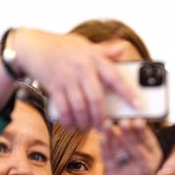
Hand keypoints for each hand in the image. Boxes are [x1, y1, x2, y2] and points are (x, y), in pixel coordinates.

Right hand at [7, 28, 135, 130]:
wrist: (35, 46)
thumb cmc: (65, 47)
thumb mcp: (86, 46)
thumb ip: (105, 51)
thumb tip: (123, 49)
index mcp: (94, 58)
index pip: (115, 77)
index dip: (128, 93)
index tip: (138, 106)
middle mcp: (82, 68)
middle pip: (96, 99)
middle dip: (101, 117)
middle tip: (105, 127)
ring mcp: (67, 78)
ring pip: (79, 107)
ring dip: (85, 122)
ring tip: (89, 128)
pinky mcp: (54, 87)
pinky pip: (63, 109)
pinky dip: (68, 121)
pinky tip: (72, 126)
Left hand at [99, 119, 160, 174]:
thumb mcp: (144, 162)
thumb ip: (138, 144)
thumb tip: (125, 121)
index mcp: (154, 157)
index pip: (148, 138)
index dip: (140, 127)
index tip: (134, 116)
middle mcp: (146, 165)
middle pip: (135, 142)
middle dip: (127, 129)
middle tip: (121, 119)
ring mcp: (132, 172)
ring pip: (122, 149)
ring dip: (113, 134)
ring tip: (106, 122)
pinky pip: (110, 159)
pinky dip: (104, 147)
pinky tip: (100, 137)